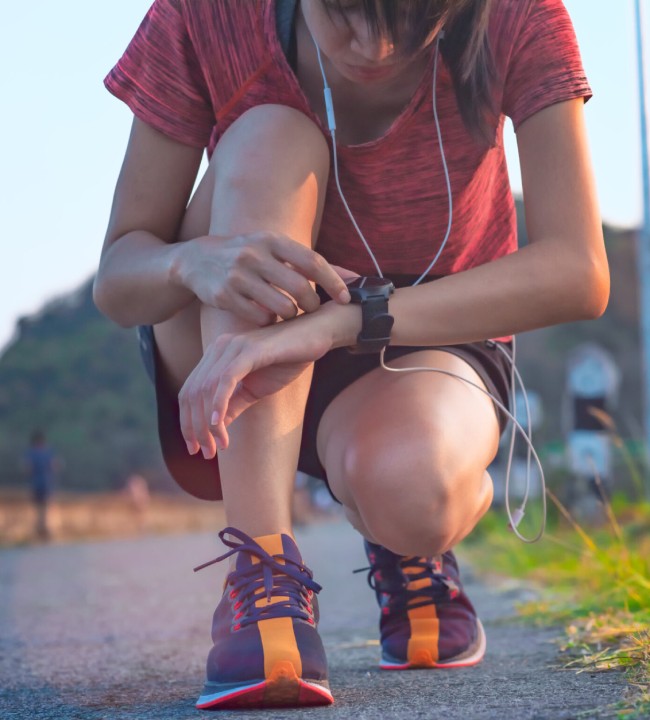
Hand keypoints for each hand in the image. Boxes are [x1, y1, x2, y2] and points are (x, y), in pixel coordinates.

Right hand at [172, 232, 356, 324]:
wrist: (196, 260)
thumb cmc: (247, 255)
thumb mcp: (273, 248)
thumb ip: (308, 263)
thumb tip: (353, 277)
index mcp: (272, 240)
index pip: (312, 262)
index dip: (333, 282)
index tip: (346, 298)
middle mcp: (255, 254)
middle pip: (300, 288)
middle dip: (312, 305)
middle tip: (312, 310)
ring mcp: (238, 275)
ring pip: (282, 307)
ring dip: (292, 316)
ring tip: (290, 314)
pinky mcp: (224, 295)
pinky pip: (260, 318)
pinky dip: (269, 322)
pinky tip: (267, 317)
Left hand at [178, 311, 337, 456]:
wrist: (316, 335)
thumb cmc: (288, 359)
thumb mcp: (256, 388)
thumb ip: (234, 404)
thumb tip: (215, 427)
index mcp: (216, 355)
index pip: (189, 393)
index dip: (187, 423)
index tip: (196, 449)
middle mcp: (219, 348)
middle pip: (191, 394)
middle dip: (194, 428)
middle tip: (206, 453)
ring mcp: (232, 346)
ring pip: (206, 390)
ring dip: (208, 424)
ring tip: (218, 446)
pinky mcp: (249, 350)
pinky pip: (226, 380)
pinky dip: (219, 404)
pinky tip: (219, 425)